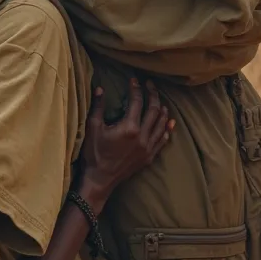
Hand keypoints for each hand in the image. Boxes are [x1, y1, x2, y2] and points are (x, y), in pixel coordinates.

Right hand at [78, 78, 173, 208]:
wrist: (100, 179)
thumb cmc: (94, 153)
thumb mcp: (92, 128)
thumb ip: (98, 107)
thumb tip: (100, 88)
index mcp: (129, 127)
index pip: (136, 102)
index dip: (136, 88)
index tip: (134, 80)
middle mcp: (143, 136)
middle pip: (154, 110)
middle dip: (153, 95)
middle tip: (150, 85)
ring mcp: (148, 147)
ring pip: (161, 124)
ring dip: (162, 110)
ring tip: (160, 101)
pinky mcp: (149, 157)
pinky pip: (162, 140)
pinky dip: (166, 130)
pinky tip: (168, 123)